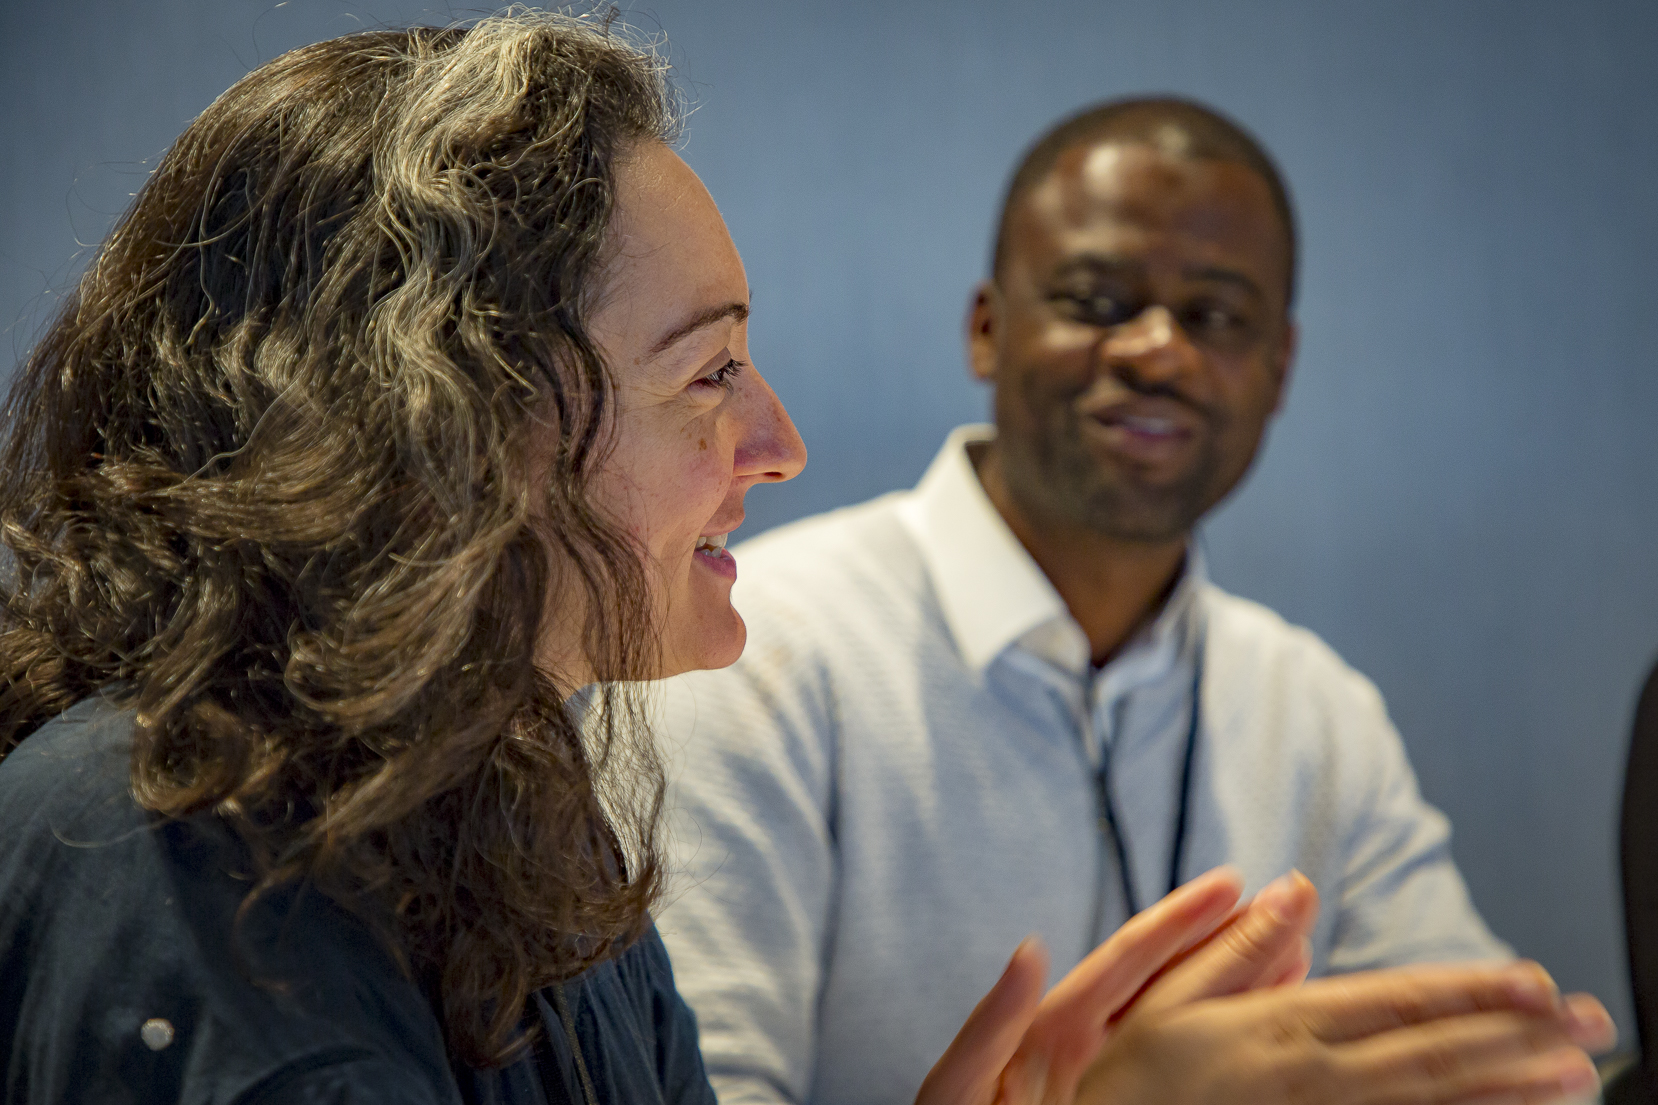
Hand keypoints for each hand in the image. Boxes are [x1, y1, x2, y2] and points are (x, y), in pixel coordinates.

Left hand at [917, 865, 1302, 1104]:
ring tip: (1301, 951)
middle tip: (1292, 903)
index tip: (1230, 883)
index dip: (1179, 921)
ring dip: (1247, 988)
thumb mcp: (960, 1084)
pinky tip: (1272, 1028)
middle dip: (1233, 940)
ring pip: (1197, 1024)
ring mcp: (1121, 1082)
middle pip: (1178, 981)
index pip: (1130, 963)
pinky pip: (1194, 1076)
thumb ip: (993, 1022)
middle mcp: (1095, 1050)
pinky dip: (1234, 1046)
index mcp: (1054, 1031)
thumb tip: (1030, 950)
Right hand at [1080, 938, 1617, 1104]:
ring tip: (1577, 1080)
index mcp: (1280, 1030)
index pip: (1399, 1003)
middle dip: (1521, 1040)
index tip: (1537, 982)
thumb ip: (1239, 948)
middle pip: (1437, 1057)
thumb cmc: (1133, 1083)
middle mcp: (1313, 1079)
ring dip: (1512, 1092)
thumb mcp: (1165, 1004)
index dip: (1473, 992)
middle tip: (1593, 1026)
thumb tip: (1297, 888)